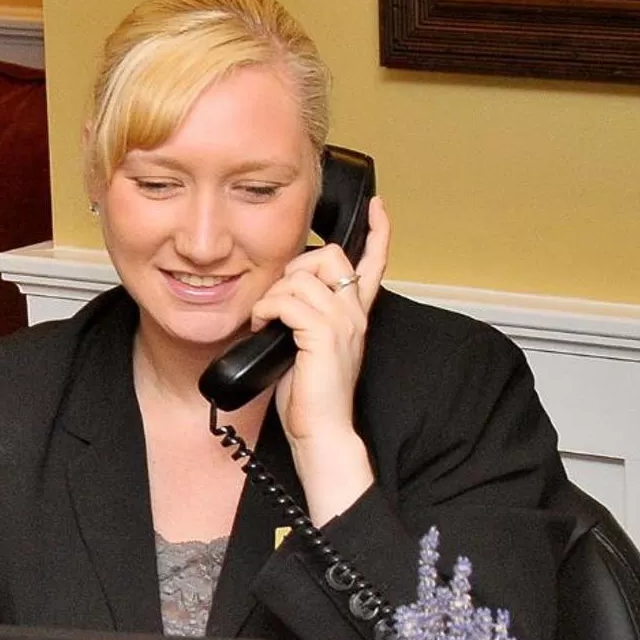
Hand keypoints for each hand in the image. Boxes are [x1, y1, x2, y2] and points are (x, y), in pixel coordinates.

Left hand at [257, 197, 392, 522]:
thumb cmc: (310, 399)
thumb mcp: (306, 348)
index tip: (377, 207)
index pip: (374, 263)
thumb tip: (279, 300)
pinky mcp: (324, 337)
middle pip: (329, 257)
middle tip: (276, 301)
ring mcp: (343, 324)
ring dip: (272, 295)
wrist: (322, 433)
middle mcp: (354, 314)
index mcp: (354, 315)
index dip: (378, 232)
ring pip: (302, 278)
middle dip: (293, 268)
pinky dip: (267, 309)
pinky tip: (261, 326)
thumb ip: (304, 319)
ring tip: (263, 320)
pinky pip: (288, 301)